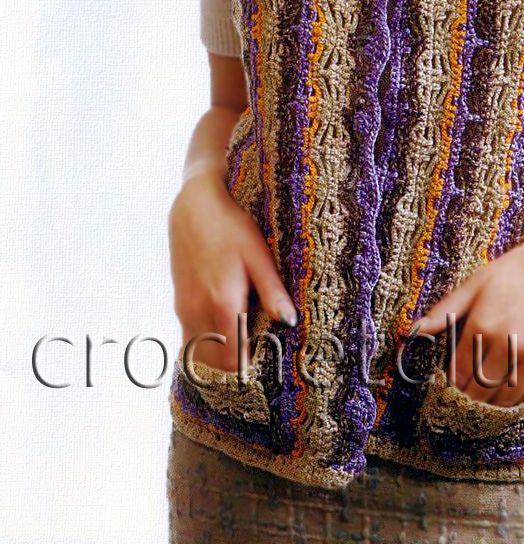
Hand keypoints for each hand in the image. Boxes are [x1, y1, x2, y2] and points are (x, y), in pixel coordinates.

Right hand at [167, 170, 297, 372]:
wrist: (193, 207)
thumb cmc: (231, 226)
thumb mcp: (258, 255)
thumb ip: (272, 291)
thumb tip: (289, 322)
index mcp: (223, 302)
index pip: (234, 359)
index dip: (249, 371)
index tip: (267, 370)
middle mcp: (199, 311)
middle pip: (216, 363)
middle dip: (235, 370)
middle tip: (259, 365)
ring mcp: (185, 308)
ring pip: (200, 353)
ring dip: (218, 360)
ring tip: (243, 355)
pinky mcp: (179, 302)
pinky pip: (190, 338)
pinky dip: (204, 347)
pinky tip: (222, 338)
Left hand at [407, 214, 523, 406]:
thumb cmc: (517, 270)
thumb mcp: (476, 282)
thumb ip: (445, 310)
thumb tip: (415, 330)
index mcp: (482, 325)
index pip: (459, 374)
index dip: (452, 383)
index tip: (452, 381)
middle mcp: (507, 345)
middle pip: (480, 391)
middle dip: (469, 395)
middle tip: (468, 390)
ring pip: (505, 398)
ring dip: (492, 401)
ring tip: (487, 392)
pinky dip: (517, 397)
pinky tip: (510, 387)